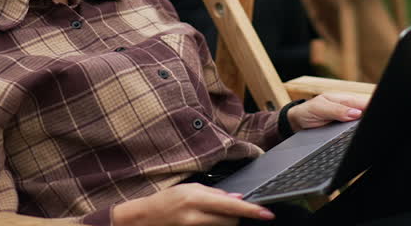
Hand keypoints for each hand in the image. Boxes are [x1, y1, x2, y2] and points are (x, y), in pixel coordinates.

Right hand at [111, 183, 273, 225]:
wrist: (144, 219)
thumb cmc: (166, 202)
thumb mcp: (189, 189)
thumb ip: (215, 194)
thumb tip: (237, 199)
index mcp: (196, 199)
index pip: (231, 206)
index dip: (251, 210)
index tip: (267, 214)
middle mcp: (195, 217)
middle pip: (231, 221)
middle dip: (235, 215)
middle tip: (225, 208)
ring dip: (224, 221)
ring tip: (209, 214)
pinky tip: (206, 221)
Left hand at [286, 92, 369, 132]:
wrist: (297, 123)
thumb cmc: (307, 111)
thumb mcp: (319, 109)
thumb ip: (337, 110)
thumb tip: (356, 113)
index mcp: (343, 99)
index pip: (362, 102)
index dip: (371, 107)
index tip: (376, 114)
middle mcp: (347, 108)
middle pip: (365, 111)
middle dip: (371, 116)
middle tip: (374, 125)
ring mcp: (346, 118)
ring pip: (361, 121)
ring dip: (364, 125)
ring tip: (368, 130)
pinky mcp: (343, 129)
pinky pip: (354, 129)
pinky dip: (358, 131)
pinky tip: (360, 135)